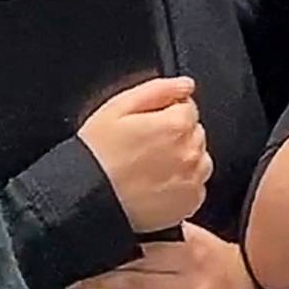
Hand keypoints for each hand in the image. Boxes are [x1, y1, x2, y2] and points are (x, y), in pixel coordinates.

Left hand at [66, 224, 288, 288]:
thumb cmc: (220, 264)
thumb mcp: (200, 241)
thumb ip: (168, 234)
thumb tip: (124, 219)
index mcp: (192, 253)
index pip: (142, 254)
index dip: (108, 256)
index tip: (81, 255)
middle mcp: (194, 283)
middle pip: (136, 282)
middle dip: (98, 282)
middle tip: (69, 281)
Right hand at [76, 76, 210, 233]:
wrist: (89, 198)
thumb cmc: (98, 154)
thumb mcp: (118, 108)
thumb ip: (157, 90)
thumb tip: (184, 85)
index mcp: (175, 125)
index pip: (188, 107)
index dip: (166, 111)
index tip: (147, 123)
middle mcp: (190, 152)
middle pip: (195, 132)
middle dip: (175, 134)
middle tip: (144, 145)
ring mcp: (192, 180)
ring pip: (199, 158)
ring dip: (182, 158)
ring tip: (150, 166)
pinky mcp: (189, 203)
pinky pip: (195, 185)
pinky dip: (182, 183)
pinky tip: (156, 183)